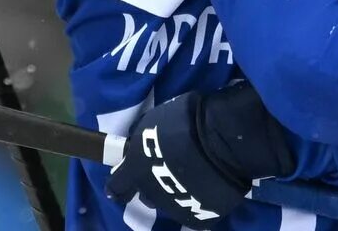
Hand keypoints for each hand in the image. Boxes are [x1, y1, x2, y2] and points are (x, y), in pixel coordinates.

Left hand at [105, 85, 295, 226]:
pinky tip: (209, 185)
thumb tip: (145, 146)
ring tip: (193, 175)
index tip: (122, 180)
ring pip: (170, 203)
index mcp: (136, 171)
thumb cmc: (186, 121)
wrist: (220, 140)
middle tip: (169, 168)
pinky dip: (200, 199)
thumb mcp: (155, 122)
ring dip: (176, 192)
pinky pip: (195, 209)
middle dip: (153, 185)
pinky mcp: (199, 216)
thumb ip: (146, 141)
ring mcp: (175, 207)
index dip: (119, 183)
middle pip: (146, 196)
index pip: (117, 186)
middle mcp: (151, 194)